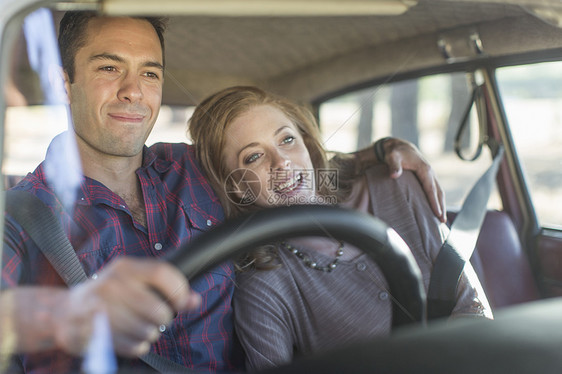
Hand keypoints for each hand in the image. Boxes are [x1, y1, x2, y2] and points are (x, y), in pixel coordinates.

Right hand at [50, 257, 199, 356]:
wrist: (64, 311)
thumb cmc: (107, 295)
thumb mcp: (134, 282)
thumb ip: (166, 288)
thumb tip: (194, 300)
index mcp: (125, 267)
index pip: (162, 273)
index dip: (179, 290)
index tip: (181, 303)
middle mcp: (112, 284)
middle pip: (157, 308)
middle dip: (164, 319)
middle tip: (158, 320)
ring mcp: (100, 308)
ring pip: (147, 331)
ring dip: (150, 334)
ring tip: (141, 328)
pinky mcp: (92, 332)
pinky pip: (133, 346)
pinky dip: (138, 346)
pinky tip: (130, 338)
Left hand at [354, 138, 445, 221]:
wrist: (398, 147)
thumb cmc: (395, 153)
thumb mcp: (392, 157)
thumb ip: (394, 166)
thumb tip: (394, 175)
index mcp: (424, 169)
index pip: (431, 189)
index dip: (434, 202)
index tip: (437, 214)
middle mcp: (430, 172)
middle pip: (438, 192)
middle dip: (441, 206)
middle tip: (442, 221)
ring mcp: (429, 175)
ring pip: (438, 192)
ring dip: (441, 205)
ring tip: (440, 220)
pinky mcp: (427, 178)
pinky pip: (434, 190)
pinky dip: (436, 200)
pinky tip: (434, 210)